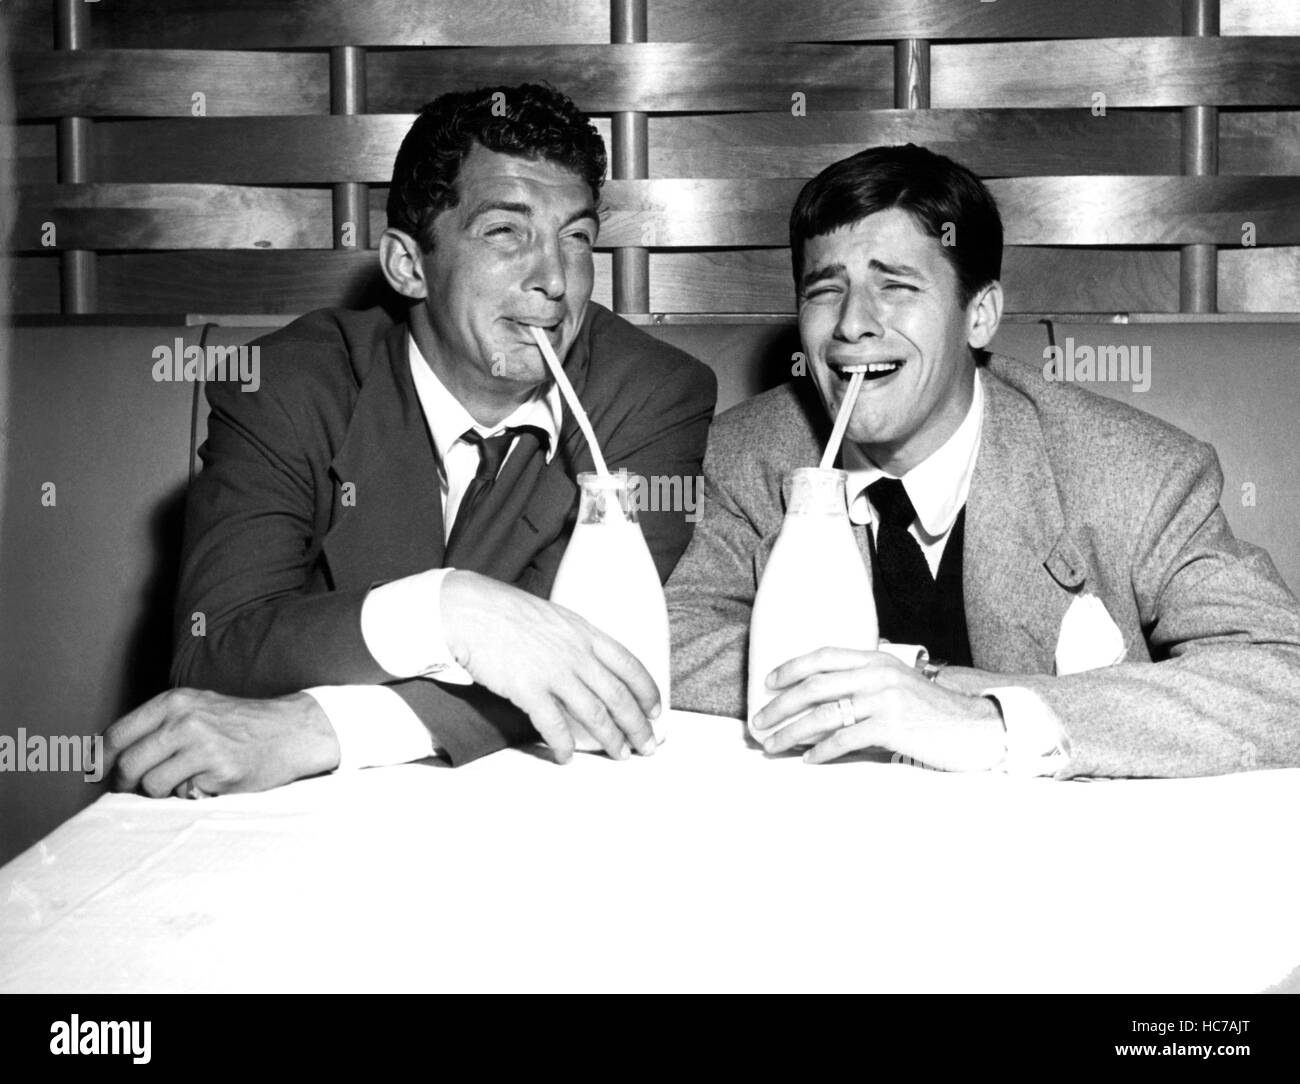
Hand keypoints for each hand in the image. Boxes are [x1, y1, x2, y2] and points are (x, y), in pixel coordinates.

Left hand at [104, 689, 340, 797]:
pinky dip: (188, 795)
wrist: (290, 730)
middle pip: (128, 764)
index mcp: (174, 702)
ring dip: (160, 792)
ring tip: (181, 783)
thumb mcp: (197, 708)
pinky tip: (207, 782)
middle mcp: (184, 720)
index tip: (101, 774)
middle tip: (137, 791)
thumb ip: (158, 725)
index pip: (116, 734)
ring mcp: (202, 745)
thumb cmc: (242, 724)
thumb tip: (108, 757)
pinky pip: (182, 795)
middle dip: (127, 785)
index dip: (102, 761)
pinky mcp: (219, 770)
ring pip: (151, 785)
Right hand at [441, 570, 660, 762]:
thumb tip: (591, 666)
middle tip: (647, 746)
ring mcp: (554, 671)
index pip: (630, 665)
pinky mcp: (527, 688)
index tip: (656, 711)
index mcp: (586, 633)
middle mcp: (576, 653)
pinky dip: (564, 745)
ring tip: (620, 756)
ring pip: (595, 713)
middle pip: (619, 695)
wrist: (469, 610)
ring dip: (611, 739)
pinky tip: (567, 757)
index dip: (648, 691)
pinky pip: (553, 725)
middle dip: (638, 725)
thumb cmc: (507, 613)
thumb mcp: (555, 619)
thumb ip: (577, 641)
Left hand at [751, 648, 1005, 770]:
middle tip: (758, 723)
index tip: (768, 682)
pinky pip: (845, 739)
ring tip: (774, 745)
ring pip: (823, 714)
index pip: (824, 655)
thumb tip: (825, 696)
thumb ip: (867, 683)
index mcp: (877, 659)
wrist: (976, 729)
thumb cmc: (933, 712)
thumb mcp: (899, 684)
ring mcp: (885, 699)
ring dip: (791, 733)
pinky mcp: (893, 727)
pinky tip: (809, 760)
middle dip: (780, 706)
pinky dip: (822, 752)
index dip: (791, 667)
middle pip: (815, 686)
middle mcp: (878, 674)